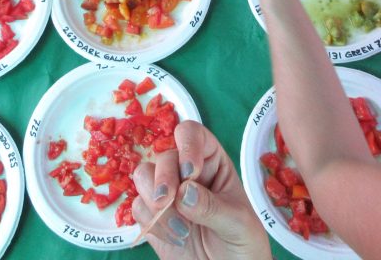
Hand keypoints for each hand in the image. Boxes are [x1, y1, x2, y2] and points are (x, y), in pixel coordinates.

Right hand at [132, 121, 270, 259]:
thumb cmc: (243, 245)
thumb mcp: (238, 224)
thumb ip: (213, 207)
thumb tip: (184, 192)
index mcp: (212, 163)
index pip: (193, 134)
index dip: (187, 145)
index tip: (190, 172)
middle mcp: (186, 173)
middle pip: (164, 156)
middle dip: (164, 179)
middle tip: (169, 202)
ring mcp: (168, 195)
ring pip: (143, 176)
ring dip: (155, 201)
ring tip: (180, 229)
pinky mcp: (152, 218)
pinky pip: (137, 206)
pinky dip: (151, 222)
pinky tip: (174, 238)